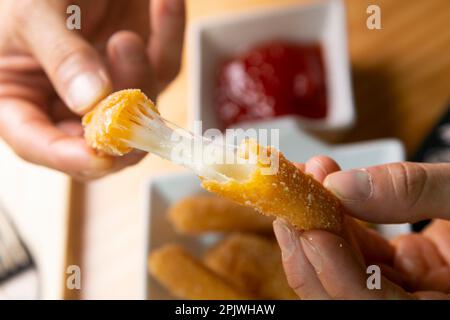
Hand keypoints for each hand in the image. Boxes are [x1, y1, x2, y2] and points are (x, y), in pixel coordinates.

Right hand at [0, 0, 184, 178]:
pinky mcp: (142, 66)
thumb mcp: (35, 14)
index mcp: (22, 98)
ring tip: (126, 39)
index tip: (101, 156)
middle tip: (122, 94)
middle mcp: (68, 101)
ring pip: (141, 110)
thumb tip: (91, 100)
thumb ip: (62, 58)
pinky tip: (163, 6)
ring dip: (141, 76)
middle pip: (102, 139)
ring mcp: (109, 86)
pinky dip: (168, 39)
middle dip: (121, 118)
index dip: (70, 158)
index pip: (40, 145)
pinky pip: (165, 67)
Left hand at [273, 157, 449, 298]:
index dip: (339, 276)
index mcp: (445, 303)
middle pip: (346, 294)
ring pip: (346, 267)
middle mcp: (419, 299)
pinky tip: (324, 184)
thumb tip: (344, 185)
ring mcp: (409, 285)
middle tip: (288, 208)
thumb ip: (417, 191)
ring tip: (303, 179)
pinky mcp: (403, 264)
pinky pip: (359, 247)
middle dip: (310, 251)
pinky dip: (337, 217)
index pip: (378, 307)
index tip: (311, 235)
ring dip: (317, 223)